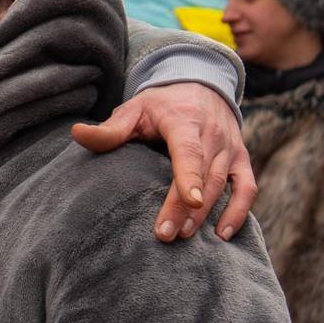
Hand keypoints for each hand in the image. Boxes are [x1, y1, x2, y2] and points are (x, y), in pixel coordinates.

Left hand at [71, 82, 255, 241]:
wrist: (199, 86)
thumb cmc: (159, 105)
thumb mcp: (132, 110)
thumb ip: (109, 129)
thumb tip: (77, 134)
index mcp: (184, 120)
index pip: (189, 150)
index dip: (190, 175)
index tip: (190, 199)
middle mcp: (213, 134)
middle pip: (204, 174)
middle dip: (187, 207)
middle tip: (166, 234)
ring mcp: (230, 147)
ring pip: (223, 184)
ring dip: (206, 213)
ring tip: (182, 235)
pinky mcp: (241, 159)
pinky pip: (246, 187)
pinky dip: (240, 210)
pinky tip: (222, 234)